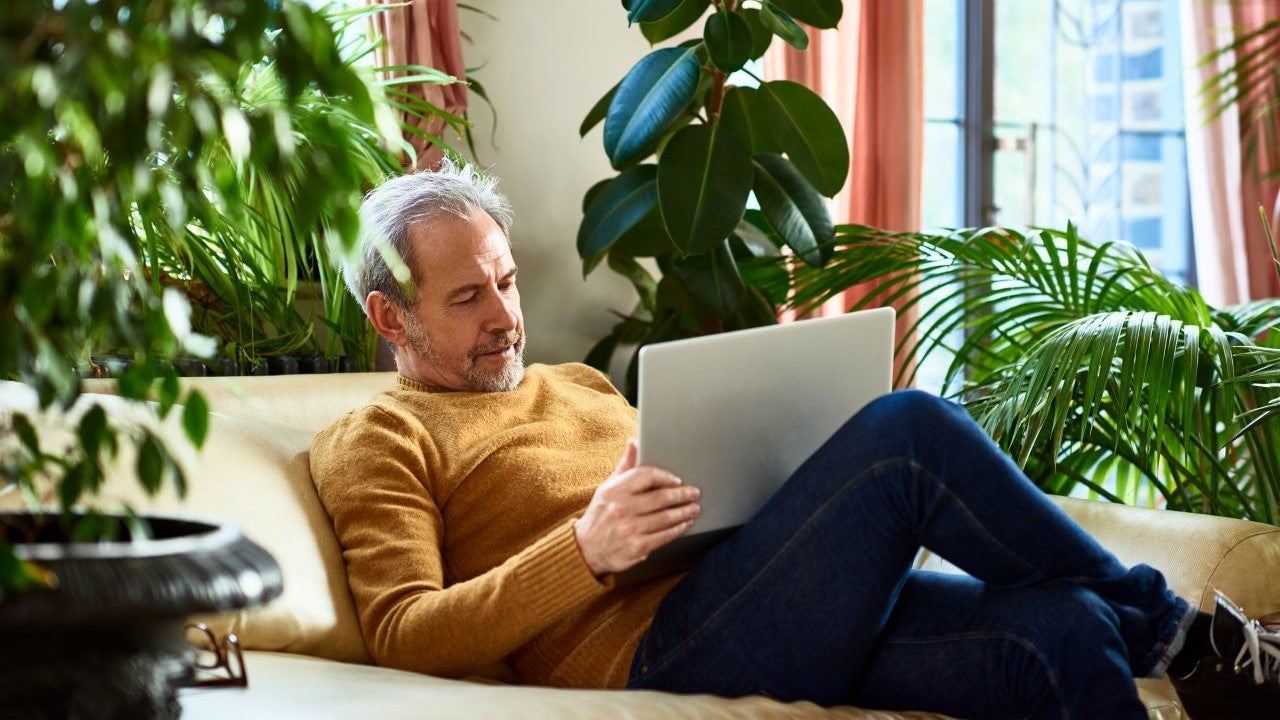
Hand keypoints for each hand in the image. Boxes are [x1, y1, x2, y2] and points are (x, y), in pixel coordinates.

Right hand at [574, 440, 700, 575]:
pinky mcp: (637, 547)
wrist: (587, 548)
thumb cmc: (601, 514)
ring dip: (684, 512)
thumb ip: (625, 466)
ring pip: (666, 518)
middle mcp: (621, 509)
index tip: (677, 480)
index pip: (646, 475)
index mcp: (615, 490)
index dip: (665, 476)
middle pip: (661, 498)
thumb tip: (635, 442)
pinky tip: (685, 524)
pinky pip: (664, 536)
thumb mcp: (607, 488)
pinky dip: (678, 529)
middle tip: (694, 493)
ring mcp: (629, 529)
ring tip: (694, 508)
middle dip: (682, 495)